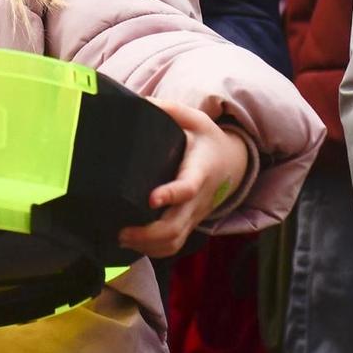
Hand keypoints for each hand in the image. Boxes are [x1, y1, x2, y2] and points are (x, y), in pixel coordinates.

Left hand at [118, 99, 250, 258]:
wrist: (231, 163)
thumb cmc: (206, 138)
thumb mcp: (194, 118)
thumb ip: (170, 110)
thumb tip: (140, 101)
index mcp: (199, 170)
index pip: (188, 187)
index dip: (171, 195)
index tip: (151, 200)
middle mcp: (199, 198)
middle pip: (178, 225)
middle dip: (149, 233)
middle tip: (121, 230)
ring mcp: (194, 215)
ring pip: (175, 241)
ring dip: (149, 246)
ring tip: (121, 238)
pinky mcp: (189, 224)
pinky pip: (175, 246)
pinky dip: (155, 251)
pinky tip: (132, 245)